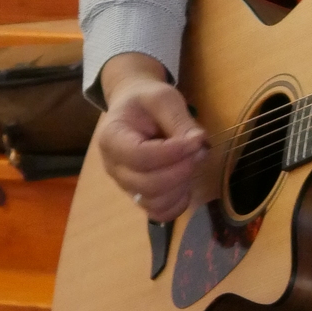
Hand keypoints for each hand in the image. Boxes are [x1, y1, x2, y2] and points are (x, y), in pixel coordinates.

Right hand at [94, 52, 206, 220]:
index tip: (198, 140)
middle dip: (181, 170)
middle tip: (200, 150)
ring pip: (154, 202)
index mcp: (111, 138)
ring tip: (192, 162)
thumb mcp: (163, 98)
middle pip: (148, 184)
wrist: (134, 108)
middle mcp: (113, 167)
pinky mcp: (139, 195)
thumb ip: (179, 120)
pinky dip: (177, 203)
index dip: (173, 153)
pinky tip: (186, 183)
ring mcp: (125, 185)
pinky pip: (158, 212)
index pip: (140, 156)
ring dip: (181, 187)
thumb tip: (199, 143)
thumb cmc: (146, 100)